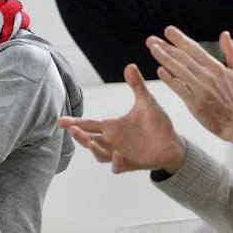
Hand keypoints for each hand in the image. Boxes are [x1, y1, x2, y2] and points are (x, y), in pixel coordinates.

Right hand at [57, 63, 186, 173]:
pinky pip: (118, 166)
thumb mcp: (146, 102)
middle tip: (72, 130)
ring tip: (91, 143)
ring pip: (100, 155)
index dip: (74, 122)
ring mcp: (120, 154)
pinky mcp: (131, 163)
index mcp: (112, 126)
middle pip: (89, 140)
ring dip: (95, 149)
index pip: (89, 124)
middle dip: (79, 136)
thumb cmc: (157, 123)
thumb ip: (137, 85)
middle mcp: (113, 141)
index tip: (60, 121)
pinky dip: (116, 162)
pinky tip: (117, 154)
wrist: (173, 143)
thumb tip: (130, 65)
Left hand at [146, 27, 232, 146]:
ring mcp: (201, 89)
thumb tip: (224, 34)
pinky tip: (160, 71)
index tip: (168, 30)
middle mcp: (207, 75)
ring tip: (153, 49)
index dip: (179, 38)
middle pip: (183, 57)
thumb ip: (231, 51)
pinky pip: (180, 88)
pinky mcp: (195, 103)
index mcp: (216, 67)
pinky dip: (170, 79)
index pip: (194, 48)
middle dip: (165, 46)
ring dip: (164, 58)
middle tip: (151, 39)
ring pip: (179, 69)